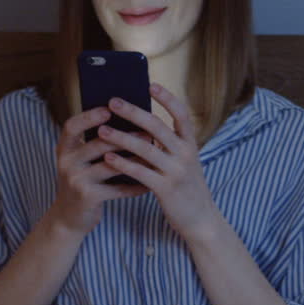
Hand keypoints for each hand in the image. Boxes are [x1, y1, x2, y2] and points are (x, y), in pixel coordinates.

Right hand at [49, 106, 149, 235]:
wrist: (69, 218)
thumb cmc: (83, 182)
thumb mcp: (81, 162)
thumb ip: (95, 145)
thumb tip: (127, 122)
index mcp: (64, 149)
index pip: (72, 126)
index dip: (89, 117)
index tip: (109, 109)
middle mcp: (66, 162)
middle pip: (96, 144)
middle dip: (123, 137)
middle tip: (147, 132)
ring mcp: (76, 180)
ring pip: (110, 166)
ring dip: (134, 159)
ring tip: (153, 154)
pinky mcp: (88, 197)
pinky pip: (117, 189)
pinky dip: (135, 185)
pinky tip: (150, 182)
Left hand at [99, 84, 219, 240]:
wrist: (200, 219)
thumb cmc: (186, 187)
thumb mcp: (184, 162)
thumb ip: (169, 145)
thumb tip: (142, 124)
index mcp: (191, 145)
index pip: (182, 115)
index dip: (167, 99)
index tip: (151, 85)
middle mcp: (186, 155)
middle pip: (158, 127)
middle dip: (133, 112)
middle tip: (113, 101)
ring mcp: (176, 172)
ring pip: (145, 148)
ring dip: (122, 137)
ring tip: (102, 129)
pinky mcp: (165, 189)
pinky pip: (140, 172)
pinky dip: (123, 163)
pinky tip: (108, 157)